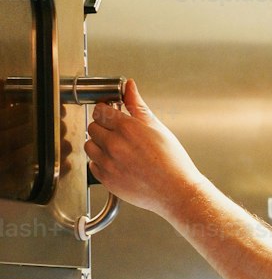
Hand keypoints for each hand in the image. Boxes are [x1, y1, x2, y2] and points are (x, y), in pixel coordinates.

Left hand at [85, 79, 202, 215]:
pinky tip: (116, 163)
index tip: (111, 114)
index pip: (100, 110)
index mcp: (127, 128)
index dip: (106, 111)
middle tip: (117, 133)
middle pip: (92, 127)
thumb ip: (138, 105)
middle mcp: (114, 145)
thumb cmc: (172, 162)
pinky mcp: (107, 180)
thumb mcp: (157, 127)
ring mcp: (109, 163)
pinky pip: (93, 165)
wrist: (176, 191)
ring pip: (89, 146)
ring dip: (99, 145)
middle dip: (103, 127)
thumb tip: (129, 87)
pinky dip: (100, 163)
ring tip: (116, 149)